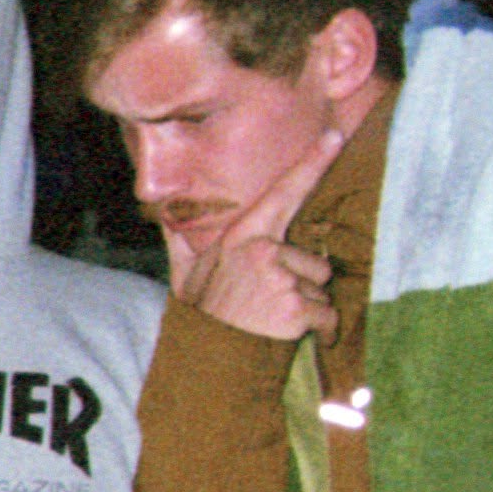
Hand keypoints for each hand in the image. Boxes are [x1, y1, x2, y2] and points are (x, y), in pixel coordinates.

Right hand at [168, 125, 345, 342]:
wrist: (209, 355)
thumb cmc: (202, 311)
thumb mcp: (184, 270)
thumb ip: (179, 237)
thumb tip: (158, 210)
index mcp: (243, 235)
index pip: (284, 192)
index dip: (312, 162)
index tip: (334, 136)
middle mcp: (263, 251)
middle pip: (314, 261)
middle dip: (301, 284)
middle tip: (268, 303)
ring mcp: (281, 279)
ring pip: (321, 289)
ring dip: (307, 306)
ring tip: (274, 318)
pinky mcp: (296, 308)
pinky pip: (328, 316)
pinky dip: (319, 330)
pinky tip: (293, 334)